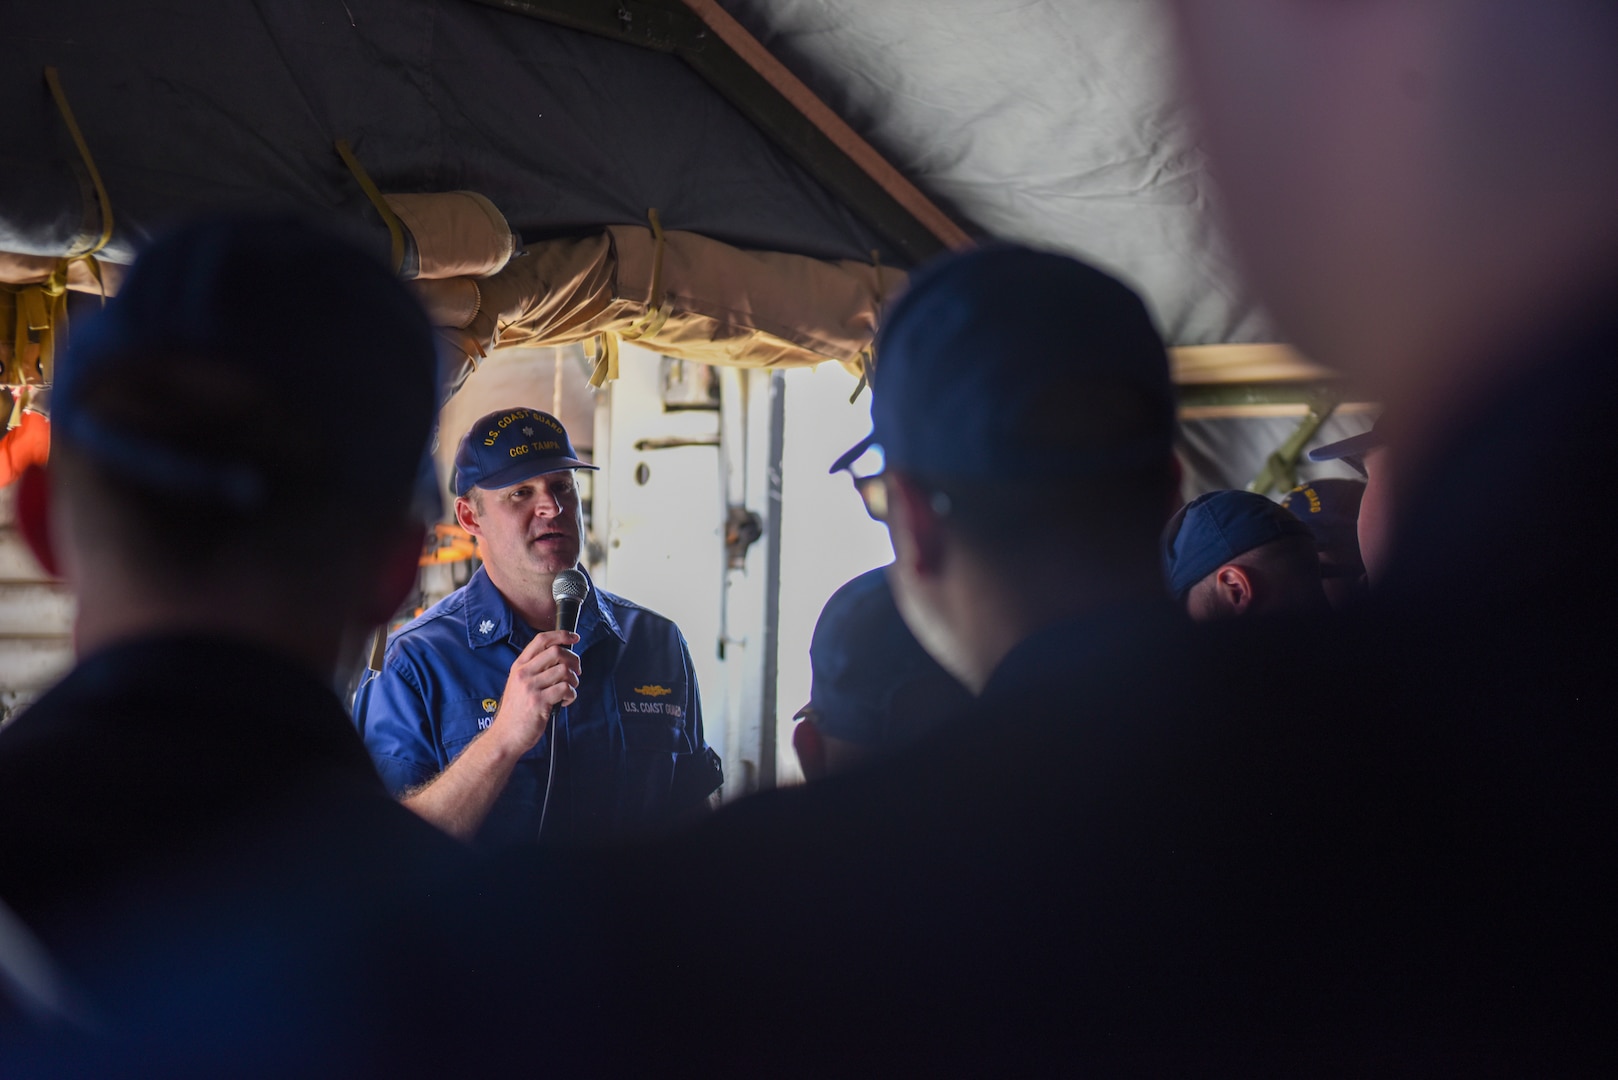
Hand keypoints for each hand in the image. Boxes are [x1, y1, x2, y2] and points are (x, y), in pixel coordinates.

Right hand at [489, 630, 580, 754]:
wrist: (505, 736)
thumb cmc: (516, 711)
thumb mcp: (519, 684)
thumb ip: (535, 670)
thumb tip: (562, 658)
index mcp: (519, 666)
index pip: (541, 640)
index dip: (561, 635)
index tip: (574, 637)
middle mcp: (523, 673)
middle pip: (557, 652)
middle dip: (574, 660)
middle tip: (576, 672)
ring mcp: (530, 687)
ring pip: (564, 670)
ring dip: (574, 680)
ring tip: (570, 689)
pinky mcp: (538, 702)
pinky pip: (565, 689)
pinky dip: (571, 695)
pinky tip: (565, 701)